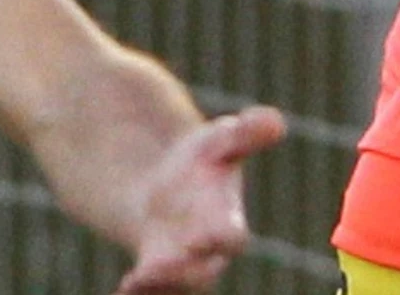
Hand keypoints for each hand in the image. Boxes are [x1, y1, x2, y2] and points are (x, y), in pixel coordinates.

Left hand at [114, 106, 286, 294]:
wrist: (167, 184)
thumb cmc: (204, 159)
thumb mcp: (221, 139)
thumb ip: (248, 133)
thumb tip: (275, 121)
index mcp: (226, 219)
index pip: (233, 237)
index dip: (222, 238)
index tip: (202, 236)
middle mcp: (206, 250)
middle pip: (202, 273)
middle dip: (183, 274)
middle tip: (154, 268)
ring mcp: (178, 265)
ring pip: (175, 289)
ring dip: (158, 288)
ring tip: (135, 279)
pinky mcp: (151, 273)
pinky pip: (150, 294)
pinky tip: (124, 289)